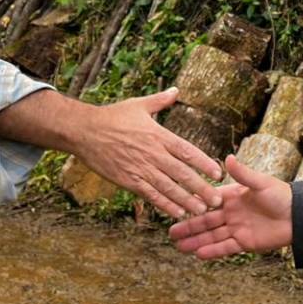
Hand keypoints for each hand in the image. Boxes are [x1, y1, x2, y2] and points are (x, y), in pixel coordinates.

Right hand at [70, 88, 224, 219]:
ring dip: (187, 200)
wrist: (85, 131)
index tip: (218, 173)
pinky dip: (165, 205)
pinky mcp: (128, 181)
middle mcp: (153, 153)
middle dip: (201, 188)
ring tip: (202, 211)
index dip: (204, 162)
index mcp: (158, 135)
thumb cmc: (113, 116)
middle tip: (217, 200)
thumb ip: (160, 100)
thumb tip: (176, 90)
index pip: (187, 151)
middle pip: (182, 173)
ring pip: (168, 188)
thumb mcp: (138, 104)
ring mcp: (140, 169)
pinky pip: (150, 195)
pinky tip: (177, 213)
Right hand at [170, 156, 291, 259]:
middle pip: (206, 221)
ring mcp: (237, 229)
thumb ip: (243, 173)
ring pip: (212, 236)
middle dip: (189, 227)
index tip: (176, 205)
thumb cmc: (282, 195)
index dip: (193, 204)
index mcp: (233, 196)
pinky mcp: (245, 243)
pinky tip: (197, 254)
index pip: (208, 201)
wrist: (299, 216)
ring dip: (196, 241)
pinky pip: (225, 247)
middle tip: (170, 232)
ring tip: (179, 246)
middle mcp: (232, 213)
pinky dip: (212, 250)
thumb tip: (227, 157)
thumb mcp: (261, 183)